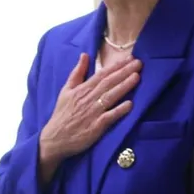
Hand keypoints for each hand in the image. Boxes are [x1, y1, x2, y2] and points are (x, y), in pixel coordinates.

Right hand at [38, 54, 141, 184]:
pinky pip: (109, 117)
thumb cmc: (62, 114)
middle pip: (108, 83)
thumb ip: (77, 73)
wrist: (55, 138)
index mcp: (82, 89)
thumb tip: (85, 55)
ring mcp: (93, 113)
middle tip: (139, 63)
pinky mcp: (95, 127)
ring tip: (137, 77)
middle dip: (124, 72)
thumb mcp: (66, 90)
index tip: (129, 58)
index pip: (102, 74)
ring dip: (124, 86)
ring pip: (110, 96)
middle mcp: (88, 99)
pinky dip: (119, 110)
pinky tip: (130, 104)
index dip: (116, 66)